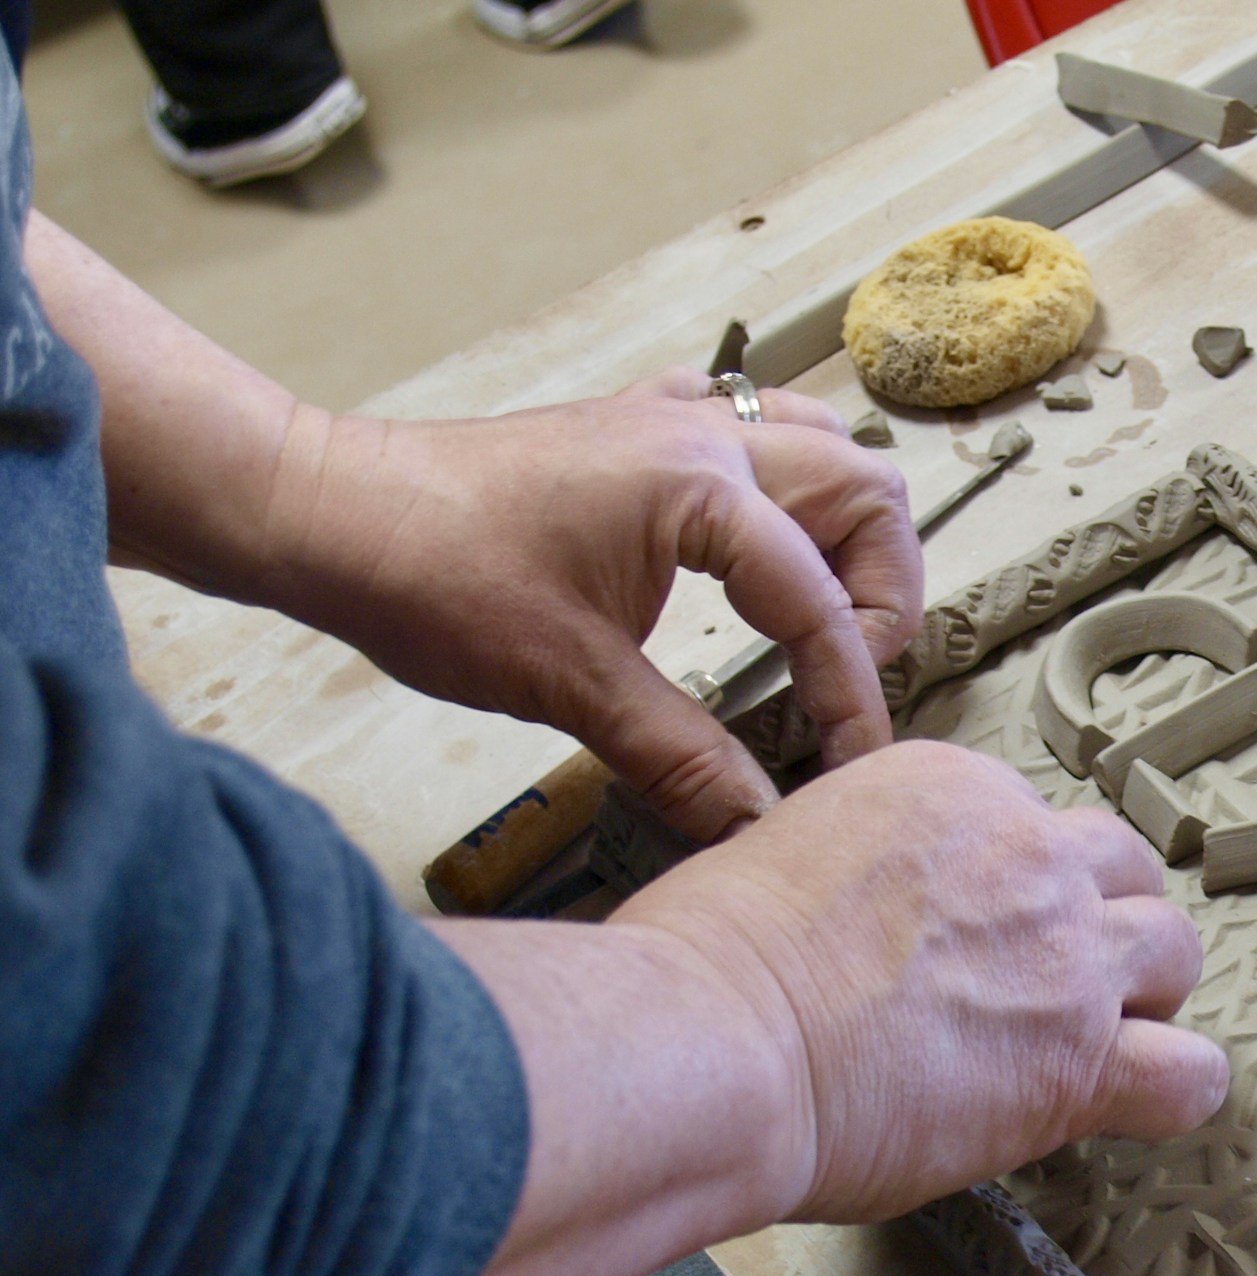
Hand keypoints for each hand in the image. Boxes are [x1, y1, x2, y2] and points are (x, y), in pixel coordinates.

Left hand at [259, 369, 919, 840]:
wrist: (325, 512)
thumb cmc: (432, 578)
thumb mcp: (569, 686)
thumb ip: (681, 756)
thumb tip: (757, 823)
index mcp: (700, 489)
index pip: (820, 602)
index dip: (848, 697)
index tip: (849, 768)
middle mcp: (702, 437)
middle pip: (867, 492)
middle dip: (881, 595)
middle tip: (844, 680)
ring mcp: (667, 421)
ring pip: (821, 447)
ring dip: (846, 533)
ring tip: (820, 619)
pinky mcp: (631, 431)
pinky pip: (749, 429)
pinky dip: (782, 486)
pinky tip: (755, 544)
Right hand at [612, 739, 1230, 1221]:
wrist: (713, 1038)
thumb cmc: (709, 966)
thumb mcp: (784, 853)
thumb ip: (859, 872)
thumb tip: (863, 923)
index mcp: (949, 791)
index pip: (1032, 827)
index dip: (1014, 896)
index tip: (980, 942)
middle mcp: (1025, 855)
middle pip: (1123, 872)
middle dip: (1098, 927)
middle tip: (1052, 987)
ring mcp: (1066, 955)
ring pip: (1174, 953)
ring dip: (1143, 999)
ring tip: (1094, 1044)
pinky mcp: (1081, 1060)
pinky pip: (1190, 1075)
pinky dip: (1172, 1093)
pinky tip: (1133, 1107)